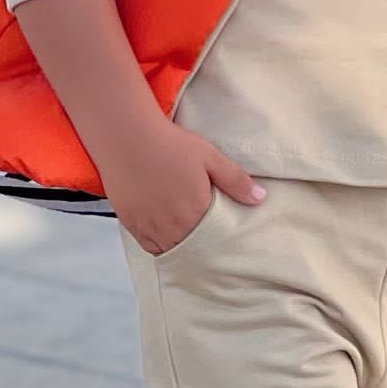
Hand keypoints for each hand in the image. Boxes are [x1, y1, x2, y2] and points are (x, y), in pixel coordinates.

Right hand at [101, 123, 265, 254]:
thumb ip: (236, 181)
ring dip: (183, 249)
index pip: (215, 239)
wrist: (127, 137)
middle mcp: (171, 224)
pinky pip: (148, 246)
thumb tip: (259, 198)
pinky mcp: (130, 221)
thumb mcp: (211, 158)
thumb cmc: (170, 145)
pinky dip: (160, 247)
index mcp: (195, 210)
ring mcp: (148, 225)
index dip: (223, 242)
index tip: (230, 243)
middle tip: (214, 247)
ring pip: (170, 250)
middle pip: (193, 249)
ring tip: (194, 246)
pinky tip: (169, 240)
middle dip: (204, 249)